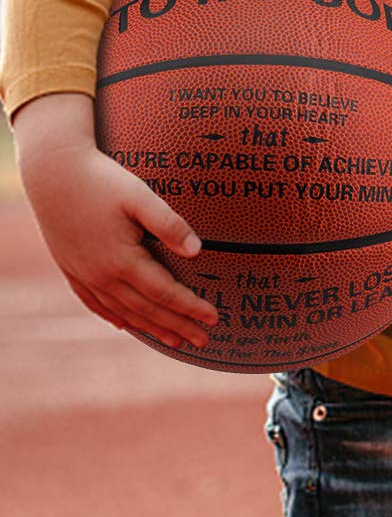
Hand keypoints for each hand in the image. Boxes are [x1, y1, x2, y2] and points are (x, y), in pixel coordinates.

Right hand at [15, 93, 216, 350]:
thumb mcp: (140, 196)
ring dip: (150, 327)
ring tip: (175, 341)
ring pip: (122, 310)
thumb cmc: (102, 181)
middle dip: (177, 326)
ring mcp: (84, 275)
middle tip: (203, 341)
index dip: (190, 307)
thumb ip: (169, 224)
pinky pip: (94, 302)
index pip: (164, 292)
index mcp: (122, 260)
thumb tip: (199, 253)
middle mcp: (101, 276)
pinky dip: (114, 316)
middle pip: (146, 309)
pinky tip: (125, 325)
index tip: (214, 318)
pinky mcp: (71, 269)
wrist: (53, 174)